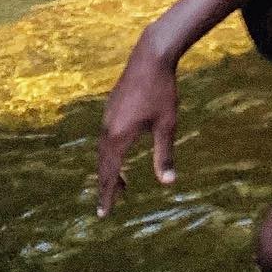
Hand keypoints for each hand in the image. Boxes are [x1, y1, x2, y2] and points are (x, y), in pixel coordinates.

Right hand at [96, 40, 179, 216]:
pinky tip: (121, 154)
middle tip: (112, 205)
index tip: (103, 214)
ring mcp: (107, 117)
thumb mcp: (167, 125)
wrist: (150, 57)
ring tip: (122, 184)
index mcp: (118, 137)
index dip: (107, 195)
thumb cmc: (162, 91)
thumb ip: (164, 154)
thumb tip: (168, 182)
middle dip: (108, 185)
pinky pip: (106, 138)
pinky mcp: (111, 108)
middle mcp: (107, 129)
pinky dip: (110, 153)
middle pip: (103, 165)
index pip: (110, 174)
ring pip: (104, 151)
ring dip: (110, 169)